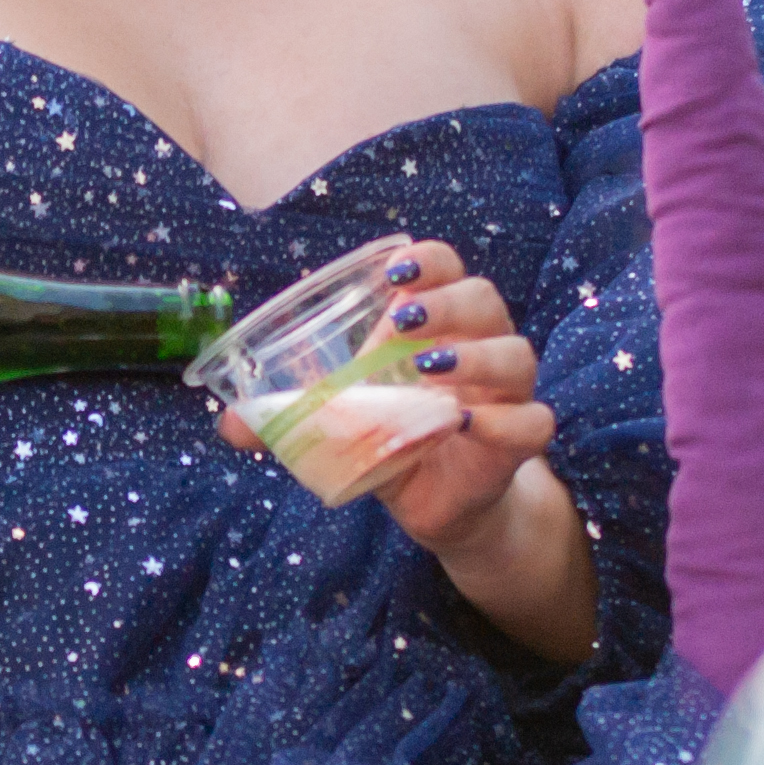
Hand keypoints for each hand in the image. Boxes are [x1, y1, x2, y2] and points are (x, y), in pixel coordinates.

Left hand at [215, 241, 551, 537]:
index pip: (448, 268)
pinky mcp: (515, 445)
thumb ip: (289, 415)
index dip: (428, 262)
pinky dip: (505, 422)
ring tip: (428, 368)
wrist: (436, 502)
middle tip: (401, 321)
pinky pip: (533, 424)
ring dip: (476, 355)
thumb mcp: (339, 420)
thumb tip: (230, 424)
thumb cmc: (391, 437)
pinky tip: (466, 424)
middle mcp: (479, 347)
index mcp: (438, 324)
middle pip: (485, 300)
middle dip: (447, 302)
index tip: (393, 274)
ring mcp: (504, 395)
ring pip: (517, 355)